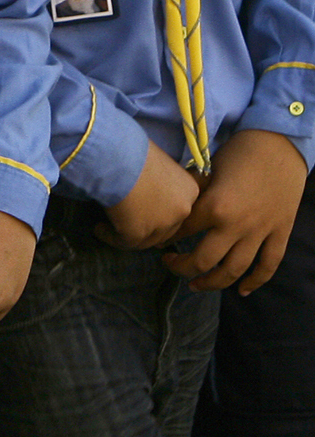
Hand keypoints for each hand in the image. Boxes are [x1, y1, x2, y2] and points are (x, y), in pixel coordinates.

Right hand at [98, 139, 200, 249]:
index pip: (178, 209)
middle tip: (127, 221)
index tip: (142, 209)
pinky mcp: (139, 234)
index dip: (159, 211)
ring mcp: (162, 225)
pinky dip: (110, 237)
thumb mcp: (155, 159)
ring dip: (126, 235)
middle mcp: (182, 210)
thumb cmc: (131, 148)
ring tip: (105, 226)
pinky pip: (124, 242)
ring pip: (146, 239)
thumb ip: (160, 177)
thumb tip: (146, 183)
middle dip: (147, 227)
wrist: (114, 155)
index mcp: (190, 190)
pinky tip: (98, 229)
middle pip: (166, 228)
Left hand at [163, 129, 307, 294]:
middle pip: (204, 260)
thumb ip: (194, 194)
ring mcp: (260, 233)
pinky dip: (255, 281)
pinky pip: (268, 266)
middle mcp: (235, 225)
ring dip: (212, 282)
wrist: (279, 146)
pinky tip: (241, 290)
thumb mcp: (208, 170)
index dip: (166, 238)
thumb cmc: (238, 151)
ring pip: (233, 270)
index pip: (182, 232)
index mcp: (214, 206)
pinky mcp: (279, 234)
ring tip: (195, 285)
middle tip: (169, 265)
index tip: (156, 241)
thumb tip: (174, 207)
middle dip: (182, 268)